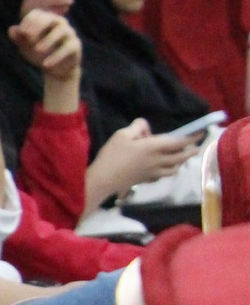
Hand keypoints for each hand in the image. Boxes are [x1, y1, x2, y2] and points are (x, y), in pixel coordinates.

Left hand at [9, 8, 82, 83]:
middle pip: (51, 18)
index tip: (22, 32)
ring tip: (37, 49)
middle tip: (27, 35)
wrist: (54, 69)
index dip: (29, 21)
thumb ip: (19, 38)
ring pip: (61, 31)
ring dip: (48, 40)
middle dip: (39, 25)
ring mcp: (69, 34)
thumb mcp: (26, 47)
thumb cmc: (38, 53)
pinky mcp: (75, 46)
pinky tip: (46, 64)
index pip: (37, 14)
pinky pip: (68, 48)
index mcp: (46, 20)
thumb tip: (12, 29)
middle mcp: (59, 24)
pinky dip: (56, 56)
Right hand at [85, 118, 200, 202]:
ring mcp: (153, 172)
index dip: (191, 137)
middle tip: (197, 147)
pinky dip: (169, 171)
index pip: (178, 142)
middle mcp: (158, 160)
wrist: (104, 180)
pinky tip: (166, 170)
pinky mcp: (146, 180)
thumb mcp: (121, 135)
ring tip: (183, 158)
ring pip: (174, 168)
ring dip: (181, 162)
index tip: (201, 132)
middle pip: (180, 157)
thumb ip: (136, 128)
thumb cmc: (112, 155)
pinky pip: (164, 176)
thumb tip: (145, 125)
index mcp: (154, 147)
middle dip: (191, 151)